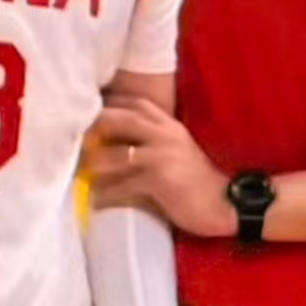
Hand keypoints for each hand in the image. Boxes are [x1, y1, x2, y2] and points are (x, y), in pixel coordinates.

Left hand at [86, 96, 237, 238]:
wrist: (231, 203)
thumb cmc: (200, 179)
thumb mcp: (178, 149)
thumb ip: (153, 139)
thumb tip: (115, 142)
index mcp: (169, 125)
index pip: (134, 102)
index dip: (109, 104)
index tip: (87, 111)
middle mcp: (165, 134)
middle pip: (121, 119)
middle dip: (94, 126)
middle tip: (74, 138)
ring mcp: (162, 157)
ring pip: (116, 154)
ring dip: (94, 163)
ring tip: (80, 171)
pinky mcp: (160, 181)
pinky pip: (123, 186)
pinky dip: (106, 194)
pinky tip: (94, 200)